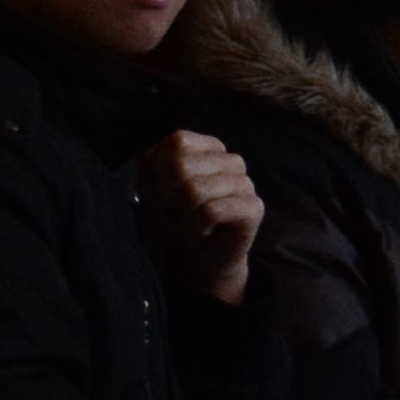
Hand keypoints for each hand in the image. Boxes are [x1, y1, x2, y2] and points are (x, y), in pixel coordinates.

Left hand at [138, 131, 263, 303]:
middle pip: (180, 165)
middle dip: (166, 197)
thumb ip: (149, 162)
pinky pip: (211, 212)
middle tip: (175, 213)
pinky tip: (203, 232)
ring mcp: (245, 182)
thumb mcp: (153, 188)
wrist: (199, 258)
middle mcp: (231, 160)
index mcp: (210, 147)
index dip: (157, 169)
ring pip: (193, 190)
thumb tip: (145, 146)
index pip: (176, 140)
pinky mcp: (253, 207)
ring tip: (189, 224)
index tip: (161, 191)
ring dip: (180, 216)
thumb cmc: (177, 218)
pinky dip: (196, 228)